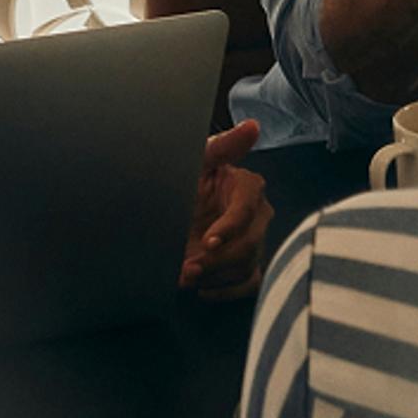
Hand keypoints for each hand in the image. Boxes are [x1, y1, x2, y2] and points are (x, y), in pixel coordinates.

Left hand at [180, 120, 272, 297]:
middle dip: (217, 259)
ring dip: (215, 276)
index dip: (230, 226)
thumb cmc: (179, 182)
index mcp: (246, 187)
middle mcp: (256, 215)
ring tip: (185, 277)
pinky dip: (225, 291)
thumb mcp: (194, 161)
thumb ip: (222, 146)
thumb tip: (252, 126)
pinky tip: (203, 290)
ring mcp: (252, 242)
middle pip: (250, 242)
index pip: (248, 208)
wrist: (161, 214)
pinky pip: (247, 284)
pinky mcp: (244, 266)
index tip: (207, 241)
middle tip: (187, 267)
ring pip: (247, 265)